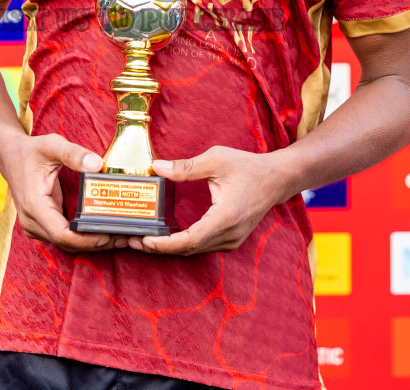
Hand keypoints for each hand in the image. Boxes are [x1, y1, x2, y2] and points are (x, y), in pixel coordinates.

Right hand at [0, 133, 123, 252]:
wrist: (9, 155)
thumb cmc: (30, 151)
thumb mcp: (52, 146)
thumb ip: (74, 154)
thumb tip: (98, 164)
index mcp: (34, 206)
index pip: (63, 234)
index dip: (87, 239)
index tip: (110, 234)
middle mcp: (32, 221)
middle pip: (68, 243)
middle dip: (96, 242)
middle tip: (124, 236)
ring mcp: (34, 226)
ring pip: (66, 243)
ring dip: (91, 242)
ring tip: (119, 235)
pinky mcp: (40, 225)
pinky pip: (64, 236)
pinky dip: (82, 236)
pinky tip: (102, 230)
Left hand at [133, 146, 288, 255]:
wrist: (276, 179)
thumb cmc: (248, 167)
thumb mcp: (216, 160)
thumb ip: (186, 166)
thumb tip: (157, 168)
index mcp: (226, 217)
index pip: (191, 240)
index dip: (166, 244)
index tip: (146, 241)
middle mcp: (229, 234)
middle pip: (189, 249)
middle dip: (160, 247)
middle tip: (133, 240)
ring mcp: (231, 240)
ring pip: (195, 250)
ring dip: (169, 247)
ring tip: (143, 240)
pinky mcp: (230, 239)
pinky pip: (203, 246)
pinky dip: (183, 244)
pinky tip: (166, 237)